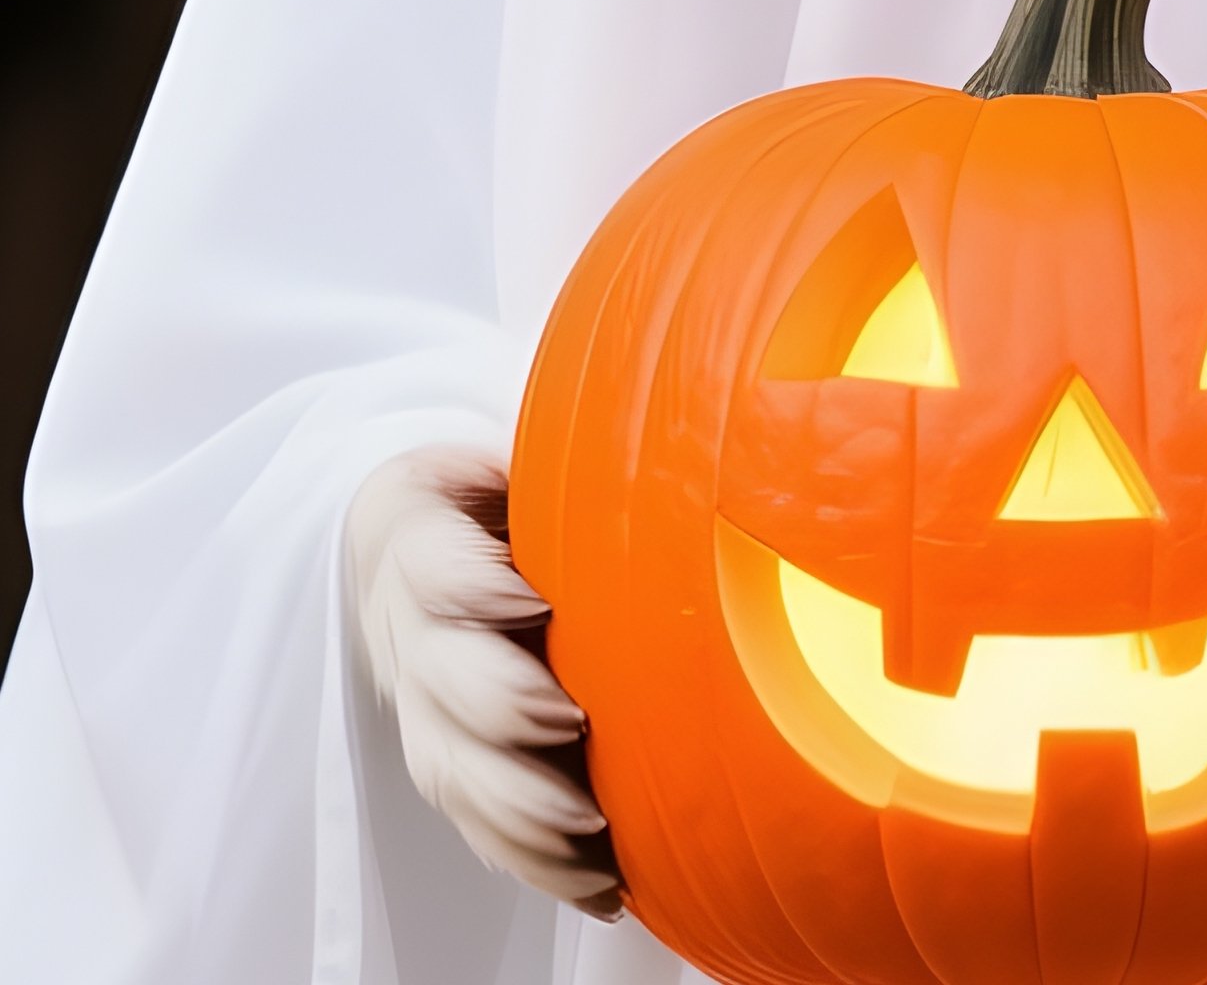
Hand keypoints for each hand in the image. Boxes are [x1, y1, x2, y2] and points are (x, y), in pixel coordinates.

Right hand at [345, 444, 622, 917]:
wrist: (420, 544)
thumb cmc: (495, 493)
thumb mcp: (517, 453)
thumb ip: (574, 450)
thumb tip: (689, 422)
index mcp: (422, 540)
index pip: (429, 565)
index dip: (469, 587)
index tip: (529, 597)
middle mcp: (413, 633)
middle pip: (439, 683)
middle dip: (499, 712)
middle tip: (572, 722)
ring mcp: (424, 707)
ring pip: (452, 771)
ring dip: (519, 812)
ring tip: (593, 834)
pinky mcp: (449, 763)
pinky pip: (479, 827)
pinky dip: (536, 864)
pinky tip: (602, 887)